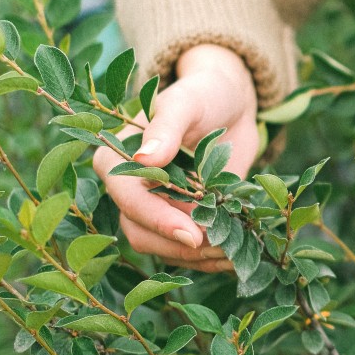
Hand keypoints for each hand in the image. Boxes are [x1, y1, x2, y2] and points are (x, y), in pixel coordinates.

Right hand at [93, 44, 258, 269]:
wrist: (229, 105)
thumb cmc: (204, 95)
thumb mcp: (187, 102)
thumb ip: (166, 127)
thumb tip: (143, 157)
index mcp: (117, 159)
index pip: (128, 199)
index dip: (157, 220)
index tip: (193, 235)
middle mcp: (129, 189)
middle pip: (140, 233)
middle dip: (180, 246)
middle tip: (223, 249)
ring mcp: (154, 209)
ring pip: (162, 249)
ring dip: (197, 259)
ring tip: (236, 254)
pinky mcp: (178, 221)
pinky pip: (185, 252)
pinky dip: (210, 259)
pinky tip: (237, 256)